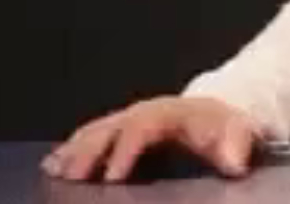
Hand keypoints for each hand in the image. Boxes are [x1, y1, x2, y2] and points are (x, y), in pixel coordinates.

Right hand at [41, 95, 259, 182]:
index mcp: (168, 112)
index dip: (125, 150)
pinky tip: (53, 166)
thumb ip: (235, 146)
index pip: (141, 127)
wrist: (216, 114)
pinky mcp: (119, 131)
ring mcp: (128, 120)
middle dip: (90, 152)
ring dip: (74, 151)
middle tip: (72, 177)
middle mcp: (143, 113)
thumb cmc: (222, 127)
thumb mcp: (237, 133)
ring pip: (96, 132)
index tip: (113, 176)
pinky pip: (91, 137)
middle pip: (110, 128)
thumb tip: (234, 164)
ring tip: (54, 171)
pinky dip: (71, 150)